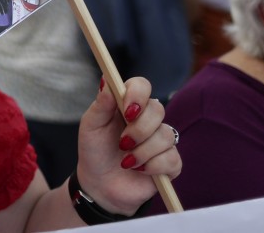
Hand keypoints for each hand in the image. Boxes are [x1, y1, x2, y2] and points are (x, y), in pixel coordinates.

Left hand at [75, 77, 180, 215]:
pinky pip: (173, 159)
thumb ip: (101, 104)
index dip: (138, 95)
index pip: (142, 86)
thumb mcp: (91, 126)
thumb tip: (106, 79)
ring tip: (126, 162)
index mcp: (128, 105)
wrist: (99, 185)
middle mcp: (147, 119)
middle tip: (122, 143)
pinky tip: (140, 170)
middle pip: (158, 110)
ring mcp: (160, 140)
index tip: (127, 111)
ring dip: (143, 152)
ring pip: (166, 136)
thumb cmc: (95, 151)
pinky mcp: (169, 163)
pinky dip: (154, 166)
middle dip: (139, 130)